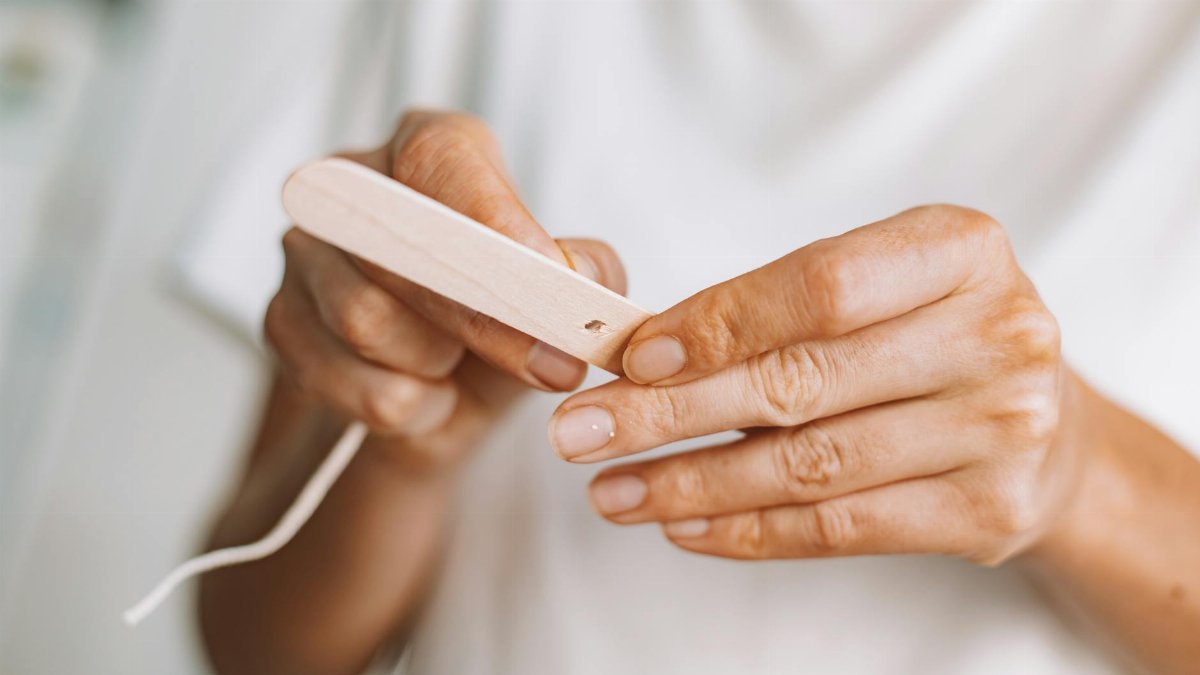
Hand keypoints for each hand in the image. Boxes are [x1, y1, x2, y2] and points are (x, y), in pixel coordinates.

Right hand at [267, 110, 627, 460]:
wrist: (445, 396)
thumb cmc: (506, 325)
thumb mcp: (564, 296)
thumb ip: (587, 274)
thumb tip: (578, 275)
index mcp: (430, 151)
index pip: (444, 159)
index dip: (492, 218)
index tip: (542, 275)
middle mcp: (356, 184)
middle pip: (405, 247)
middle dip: (486, 320)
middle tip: (550, 366)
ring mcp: (307, 251)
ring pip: (365, 317)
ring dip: (432, 367)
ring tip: (454, 367)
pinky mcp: (280, 319)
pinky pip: (339, 379)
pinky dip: (399, 406)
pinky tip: (419, 394)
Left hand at [550, 204, 1086, 563]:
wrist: (1045, 422)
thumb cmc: (929, 336)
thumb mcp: (878, 287)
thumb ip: (776, 309)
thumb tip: (640, 357)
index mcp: (962, 250)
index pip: (819, 287)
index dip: (716, 324)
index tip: (630, 358)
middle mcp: (998, 334)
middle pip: (802, 381)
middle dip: (670, 413)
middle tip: (581, 434)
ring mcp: (1003, 429)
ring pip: (811, 466)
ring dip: (692, 484)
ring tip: (612, 492)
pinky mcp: (991, 512)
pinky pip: (841, 529)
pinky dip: (748, 531)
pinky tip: (682, 526)